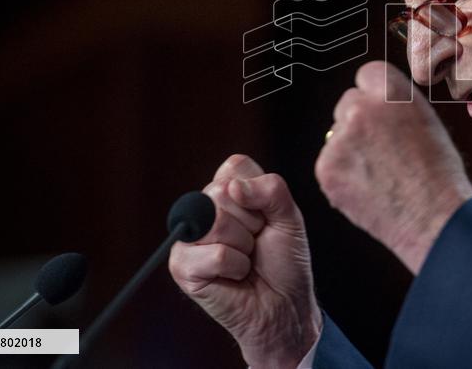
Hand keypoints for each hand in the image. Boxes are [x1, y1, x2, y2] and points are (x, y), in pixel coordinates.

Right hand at [169, 155, 321, 368]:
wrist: (284, 304)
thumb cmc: (284, 260)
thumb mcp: (289, 216)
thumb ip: (270, 190)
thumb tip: (233, 188)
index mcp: (226, 191)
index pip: (234, 167)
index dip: (258, 193)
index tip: (265, 217)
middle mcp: (203, 210)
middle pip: (220, 192)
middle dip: (252, 222)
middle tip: (256, 242)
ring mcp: (188, 238)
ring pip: (216, 223)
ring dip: (244, 246)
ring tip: (246, 259)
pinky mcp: (181, 266)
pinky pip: (215, 255)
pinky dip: (235, 267)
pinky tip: (235, 276)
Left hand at [316, 61, 471, 273]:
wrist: (434, 218)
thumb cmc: (439, 175)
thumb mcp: (427, 121)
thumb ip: (396, 105)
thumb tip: (378, 104)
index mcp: (392, 92)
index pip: (367, 75)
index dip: (374, 95)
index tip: (378, 110)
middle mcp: (362, 109)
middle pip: (348, 103)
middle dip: (359, 122)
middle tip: (381, 149)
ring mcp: (341, 139)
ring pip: (337, 135)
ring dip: (350, 149)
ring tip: (380, 174)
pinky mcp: (327, 167)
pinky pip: (329, 163)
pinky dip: (343, 175)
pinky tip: (368, 188)